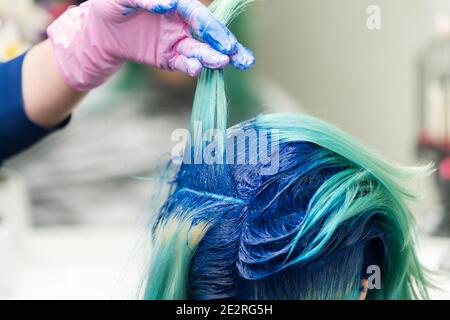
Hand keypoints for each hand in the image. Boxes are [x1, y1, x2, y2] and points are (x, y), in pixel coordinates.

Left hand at [47, 0, 254, 91]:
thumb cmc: (111, 7)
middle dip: (224, 43)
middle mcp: (181, 22)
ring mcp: (178, 41)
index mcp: (175, 4)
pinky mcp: (171, 58)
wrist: (102, 31)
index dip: (210, 25)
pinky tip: (197, 70)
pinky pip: (183, 64)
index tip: (221, 38)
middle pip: (207, 33)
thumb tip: (169, 3)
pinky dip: (191, 68)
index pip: (196, 13)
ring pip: (199, 50)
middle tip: (237, 55)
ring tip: (222, 64)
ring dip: (211, 58)